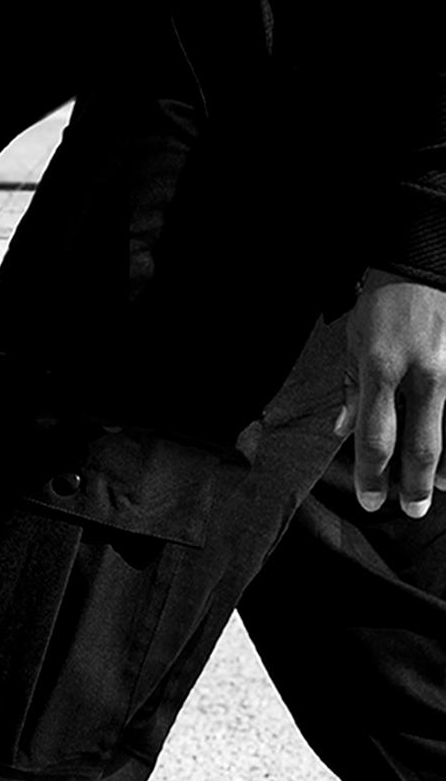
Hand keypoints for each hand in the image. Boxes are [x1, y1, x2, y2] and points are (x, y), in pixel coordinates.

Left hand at [336, 274, 445, 514]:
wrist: (422, 270)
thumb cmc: (382, 305)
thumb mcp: (354, 342)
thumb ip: (351, 391)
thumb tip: (344, 432)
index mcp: (381, 367)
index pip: (374, 435)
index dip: (372, 473)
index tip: (371, 499)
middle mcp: (420, 375)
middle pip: (419, 445)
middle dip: (413, 485)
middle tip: (410, 511)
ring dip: (440, 470)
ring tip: (435, 492)